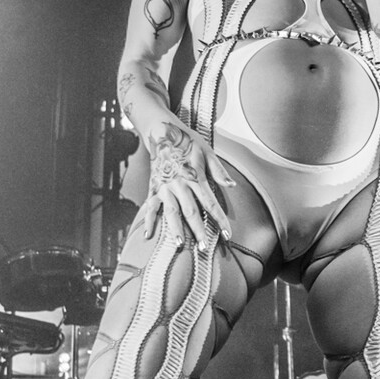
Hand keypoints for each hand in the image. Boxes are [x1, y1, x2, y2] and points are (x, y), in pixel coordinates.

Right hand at [140, 123, 235, 250]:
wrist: (160, 130)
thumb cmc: (186, 140)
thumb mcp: (207, 151)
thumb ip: (218, 170)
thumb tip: (231, 186)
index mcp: (195, 177)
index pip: (211, 203)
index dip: (220, 220)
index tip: (228, 235)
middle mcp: (180, 184)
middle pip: (191, 212)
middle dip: (199, 230)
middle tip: (205, 248)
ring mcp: (165, 187)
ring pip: (171, 212)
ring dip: (175, 229)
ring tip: (180, 245)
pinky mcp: (154, 187)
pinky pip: (150, 206)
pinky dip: (148, 220)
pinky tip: (147, 235)